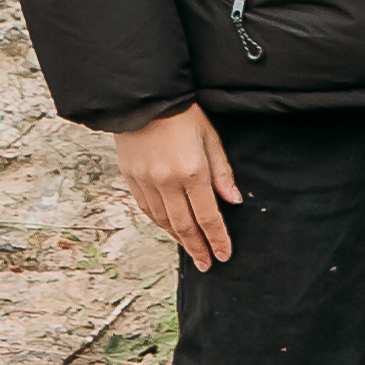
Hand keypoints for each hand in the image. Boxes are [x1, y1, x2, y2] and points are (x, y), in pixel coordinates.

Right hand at [112, 105, 241, 270]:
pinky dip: (159, 223)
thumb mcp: (211, 140)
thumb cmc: (183, 117)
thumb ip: (222, 173)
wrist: (143, 101)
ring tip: (191, 251)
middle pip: (184, 225)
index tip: (224, 255)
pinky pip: (146, 208)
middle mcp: (167, 181)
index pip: (208, 216)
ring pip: (163, 220)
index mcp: (192, 172)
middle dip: (198, 247)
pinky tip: (169, 230)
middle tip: (208, 264)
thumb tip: (233, 200)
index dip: (217, 239)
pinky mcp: (131, 178)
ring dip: (178, 238)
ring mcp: (146, 181)